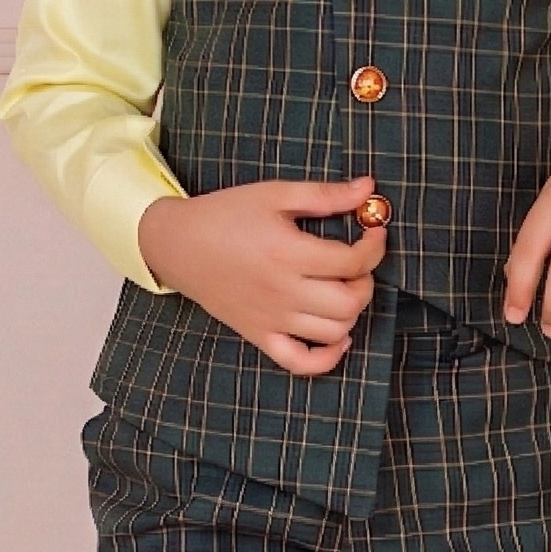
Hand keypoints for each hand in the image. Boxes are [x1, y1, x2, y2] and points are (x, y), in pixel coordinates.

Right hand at [138, 176, 388, 377]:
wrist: (176, 243)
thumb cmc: (225, 215)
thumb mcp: (275, 194)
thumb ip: (325, 194)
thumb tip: (369, 189)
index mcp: (288, 253)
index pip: (353, 262)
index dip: (374, 247)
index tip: (373, 232)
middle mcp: (282, 292)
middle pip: (349, 303)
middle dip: (365, 282)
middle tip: (356, 263)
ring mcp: (271, 319)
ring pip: (334, 332)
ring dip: (351, 312)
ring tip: (343, 289)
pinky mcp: (259, 336)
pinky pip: (300, 363)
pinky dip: (327, 357)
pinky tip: (337, 336)